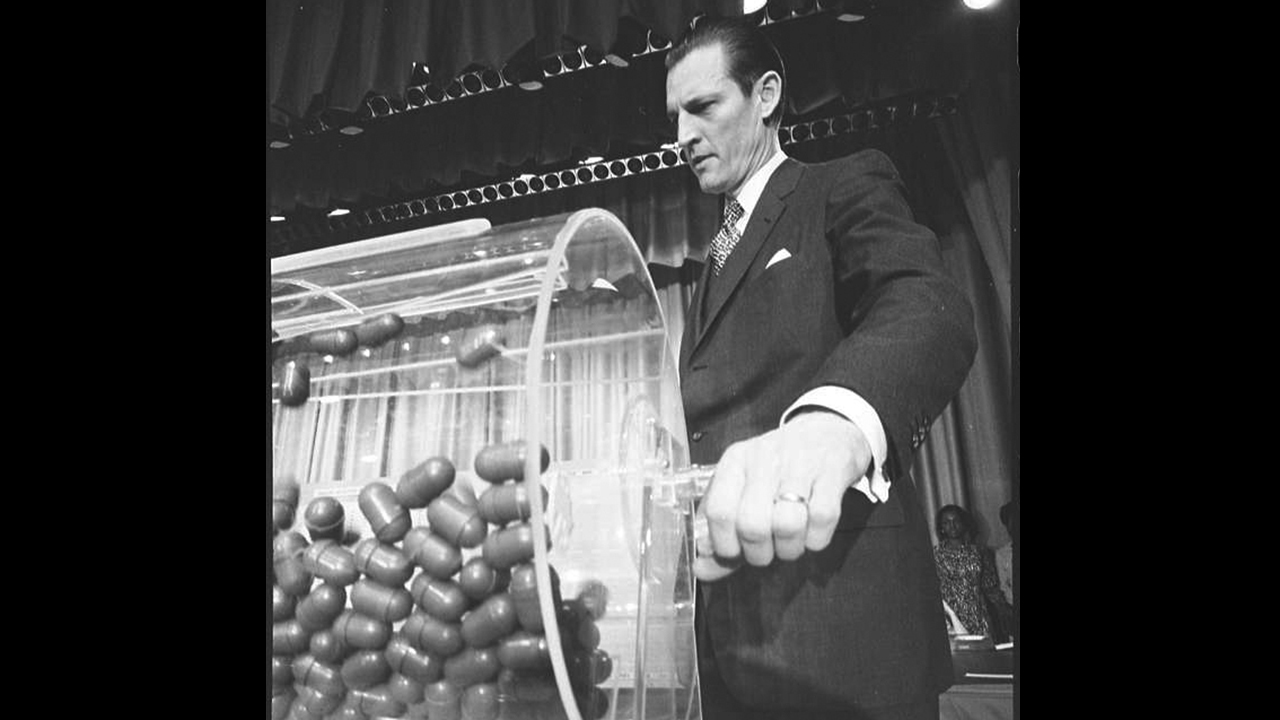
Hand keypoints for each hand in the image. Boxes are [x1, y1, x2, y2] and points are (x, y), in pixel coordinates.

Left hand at [692, 411, 872, 580]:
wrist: (827, 431)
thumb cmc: (779, 468)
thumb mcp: (743, 489)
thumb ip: (722, 532)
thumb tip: (702, 569)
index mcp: (735, 462)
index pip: (718, 512)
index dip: (725, 545)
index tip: (735, 552)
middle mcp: (764, 459)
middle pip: (752, 525)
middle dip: (759, 553)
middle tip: (766, 551)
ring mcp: (801, 464)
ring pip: (788, 525)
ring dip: (789, 549)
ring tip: (790, 543)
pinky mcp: (833, 472)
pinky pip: (822, 519)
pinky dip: (816, 539)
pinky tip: (812, 533)